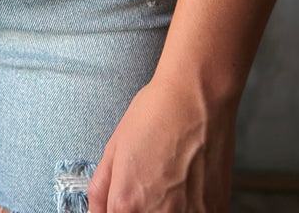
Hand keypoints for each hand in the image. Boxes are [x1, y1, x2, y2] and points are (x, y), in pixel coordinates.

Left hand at [86, 72, 236, 212]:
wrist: (198, 98)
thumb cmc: (156, 114)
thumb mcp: (114, 148)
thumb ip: (100, 190)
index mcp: (126, 204)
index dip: (119, 209)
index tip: (125, 200)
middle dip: (141, 209)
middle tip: (149, 185)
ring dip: (166, 210)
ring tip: (170, 184)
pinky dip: (189, 210)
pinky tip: (187, 188)